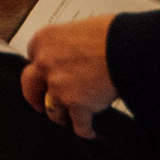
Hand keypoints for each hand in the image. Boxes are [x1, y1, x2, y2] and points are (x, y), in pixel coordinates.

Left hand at [20, 16, 118, 138]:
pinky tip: (89, 131)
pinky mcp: (77, 105)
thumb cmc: (112, 34)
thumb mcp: (82, 28)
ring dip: (61, 114)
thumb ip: (70, 43)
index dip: (41, 69)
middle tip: (39, 103)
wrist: (129, 49)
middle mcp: (45, 63)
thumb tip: (78, 51)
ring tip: (69, 118)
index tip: (43, 75)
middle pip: (31, 86)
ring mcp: (59, 86)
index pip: (33, 57)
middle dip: (35, 97)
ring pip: (52, 109)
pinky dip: (85, 129)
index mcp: (44, 40)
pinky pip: (78, 125)